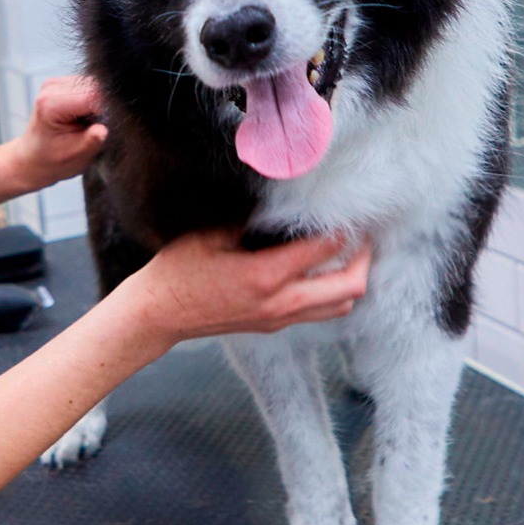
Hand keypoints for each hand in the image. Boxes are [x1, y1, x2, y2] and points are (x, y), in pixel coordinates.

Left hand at [2, 76, 108, 192]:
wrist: (33, 157)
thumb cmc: (53, 160)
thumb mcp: (75, 156)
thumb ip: (90, 141)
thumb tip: (104, 129)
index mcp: (51, 104)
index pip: (93, 96)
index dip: (107, 111)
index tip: (104, 128)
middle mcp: (51, 87)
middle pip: (95, 87)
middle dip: (103, 106)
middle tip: (94, 128)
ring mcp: (56, 83)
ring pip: (95, 84)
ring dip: (99, 103)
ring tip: (87, 124)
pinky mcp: (63, 82)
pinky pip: (89, 86)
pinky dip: (93, 101)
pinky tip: (85, 116)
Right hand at [114, 229, 371, 348]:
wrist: (159, 315)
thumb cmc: (179, 270)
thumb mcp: (212, 235)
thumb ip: (252, 219)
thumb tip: (284, 199)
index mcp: (265, 276)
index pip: (325, 248)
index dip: (343, 225)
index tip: (350, 206)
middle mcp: (280, 303)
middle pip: (349, 286)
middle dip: (364, 257)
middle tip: (364, 232)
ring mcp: (279, 319)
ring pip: (341, 305)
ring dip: (352, 278)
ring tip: (351, 251)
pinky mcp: (274, 325)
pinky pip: (320, 312)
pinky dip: (333, 292)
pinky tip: (324, 269)